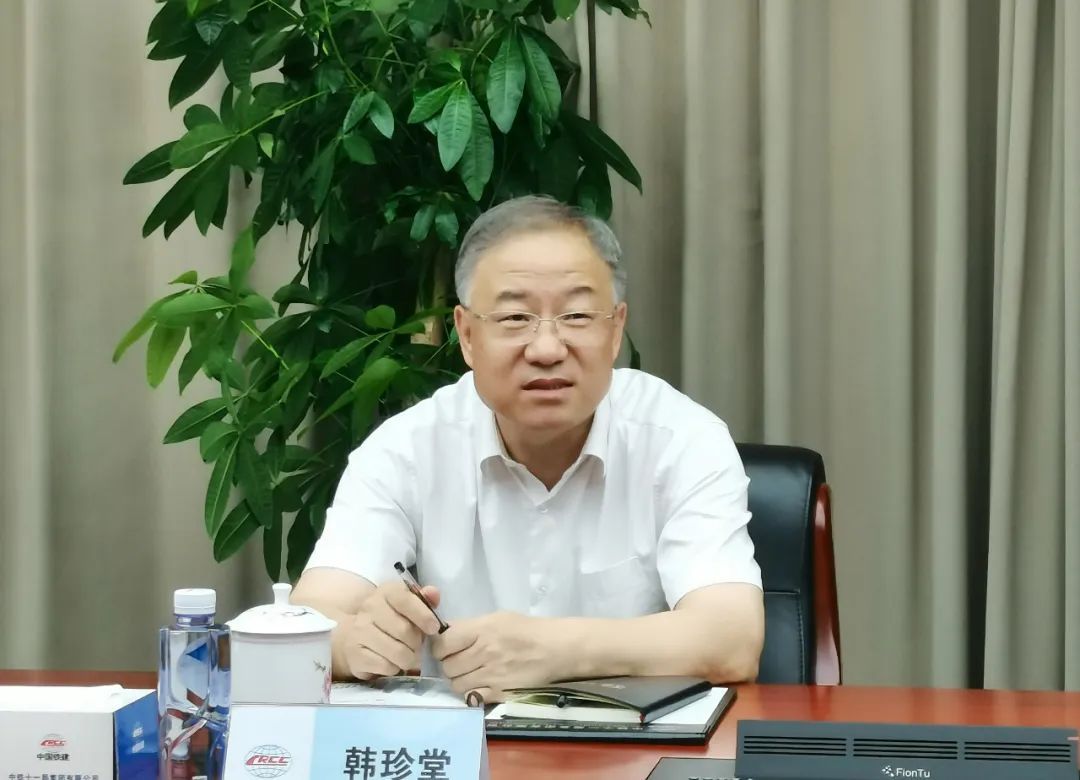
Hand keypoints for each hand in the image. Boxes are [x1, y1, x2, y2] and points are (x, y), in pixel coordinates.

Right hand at [339, 581, 442, 679]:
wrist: (354, 635)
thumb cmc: (390, 619)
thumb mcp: (408, 605)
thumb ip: (424, 600)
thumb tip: (434, 593)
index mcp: (386, 592)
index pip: (405, 601)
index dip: (423, 616)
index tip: (433, 629)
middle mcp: (370, 608)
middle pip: (404, 631)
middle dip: (417, 643)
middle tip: (417, 646)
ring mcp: (359, 630)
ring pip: (397, 652)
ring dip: (409, 658)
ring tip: (407, 656)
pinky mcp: (355, 653)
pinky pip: (386, 666)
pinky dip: (394, 668)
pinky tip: (392, 662)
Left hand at [431, 611, 555, 701]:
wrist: (554, 649)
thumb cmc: (525, 629)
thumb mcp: (497, 618)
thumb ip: (470, 626)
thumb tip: (445, 632)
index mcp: (482, 630)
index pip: (443, 643)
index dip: (440, 647)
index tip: (446, 647)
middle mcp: (483, 653)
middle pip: (448, 666)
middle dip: (449, 664)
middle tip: (460, 660)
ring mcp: (491, 675)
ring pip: (456, 684)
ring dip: (459, 680)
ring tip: (471, 673)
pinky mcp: (499, 693)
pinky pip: (471, 697)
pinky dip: (471, 692)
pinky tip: (479, 685)